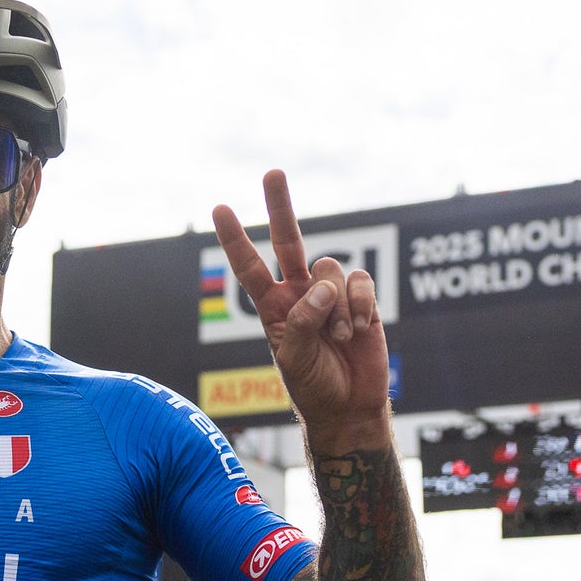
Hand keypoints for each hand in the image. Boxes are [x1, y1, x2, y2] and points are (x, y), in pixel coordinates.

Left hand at [213, 171, 390, 456]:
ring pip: (330, 270)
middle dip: (280, 206)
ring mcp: (330, 294)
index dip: (236, 239)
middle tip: (272, 172)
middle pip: (288, 240)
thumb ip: (302, 323)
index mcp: (273, 307)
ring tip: (340, 337)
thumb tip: (320, 288)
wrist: (350, 407)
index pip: (249, 267)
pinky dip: (361, 303)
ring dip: (337, 306)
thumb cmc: (314, 387)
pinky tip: (361, 328)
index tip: (220, 209)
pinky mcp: (361, 299)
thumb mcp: (295, 360)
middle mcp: (299, 293)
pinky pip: (360, 281)